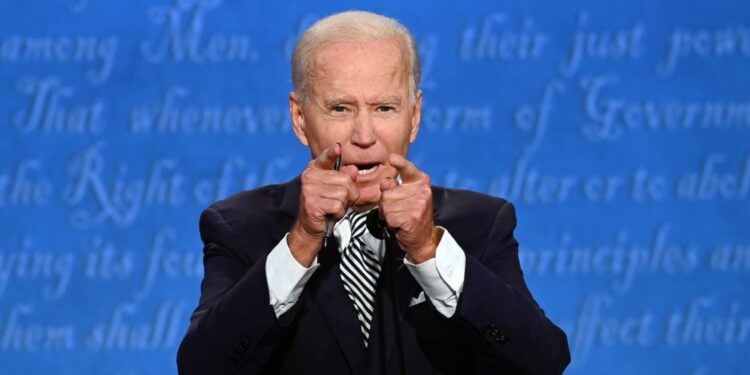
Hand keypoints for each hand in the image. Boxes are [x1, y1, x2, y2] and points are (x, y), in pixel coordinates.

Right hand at [288, 143, 358, 266]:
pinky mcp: (311, 203)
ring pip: (343, 193)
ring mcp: (309, 190)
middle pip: (345, 179)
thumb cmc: (325, 205)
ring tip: (333, 207)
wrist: (310, 226)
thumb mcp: (337, 189)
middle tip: (338, 201)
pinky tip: (330, 213)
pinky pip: (337, 205)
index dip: (332, 153)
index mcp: (314, 170)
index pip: (325, 158)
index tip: (338, 148)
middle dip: (349, 194)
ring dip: (343, 204)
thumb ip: (345, 178)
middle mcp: (309, 177)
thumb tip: (353, 169)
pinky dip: (338, 212)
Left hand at [379, 154, 441, 263]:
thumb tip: (385, 183)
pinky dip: (390, 222)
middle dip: (387, 203)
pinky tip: (400, 224)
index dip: (400, 163)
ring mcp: (418, 205)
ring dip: (388, 213)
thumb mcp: (407, 195)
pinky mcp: (412, 218)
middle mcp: (422, 191)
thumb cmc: (412, 213)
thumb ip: (395, 186)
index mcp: (421, 181)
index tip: (392, 158)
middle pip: (387, 191)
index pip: (408, 169)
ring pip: (386, 205)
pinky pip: (388, 217)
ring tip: (400, 217)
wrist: (423, 238)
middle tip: (399, 210)